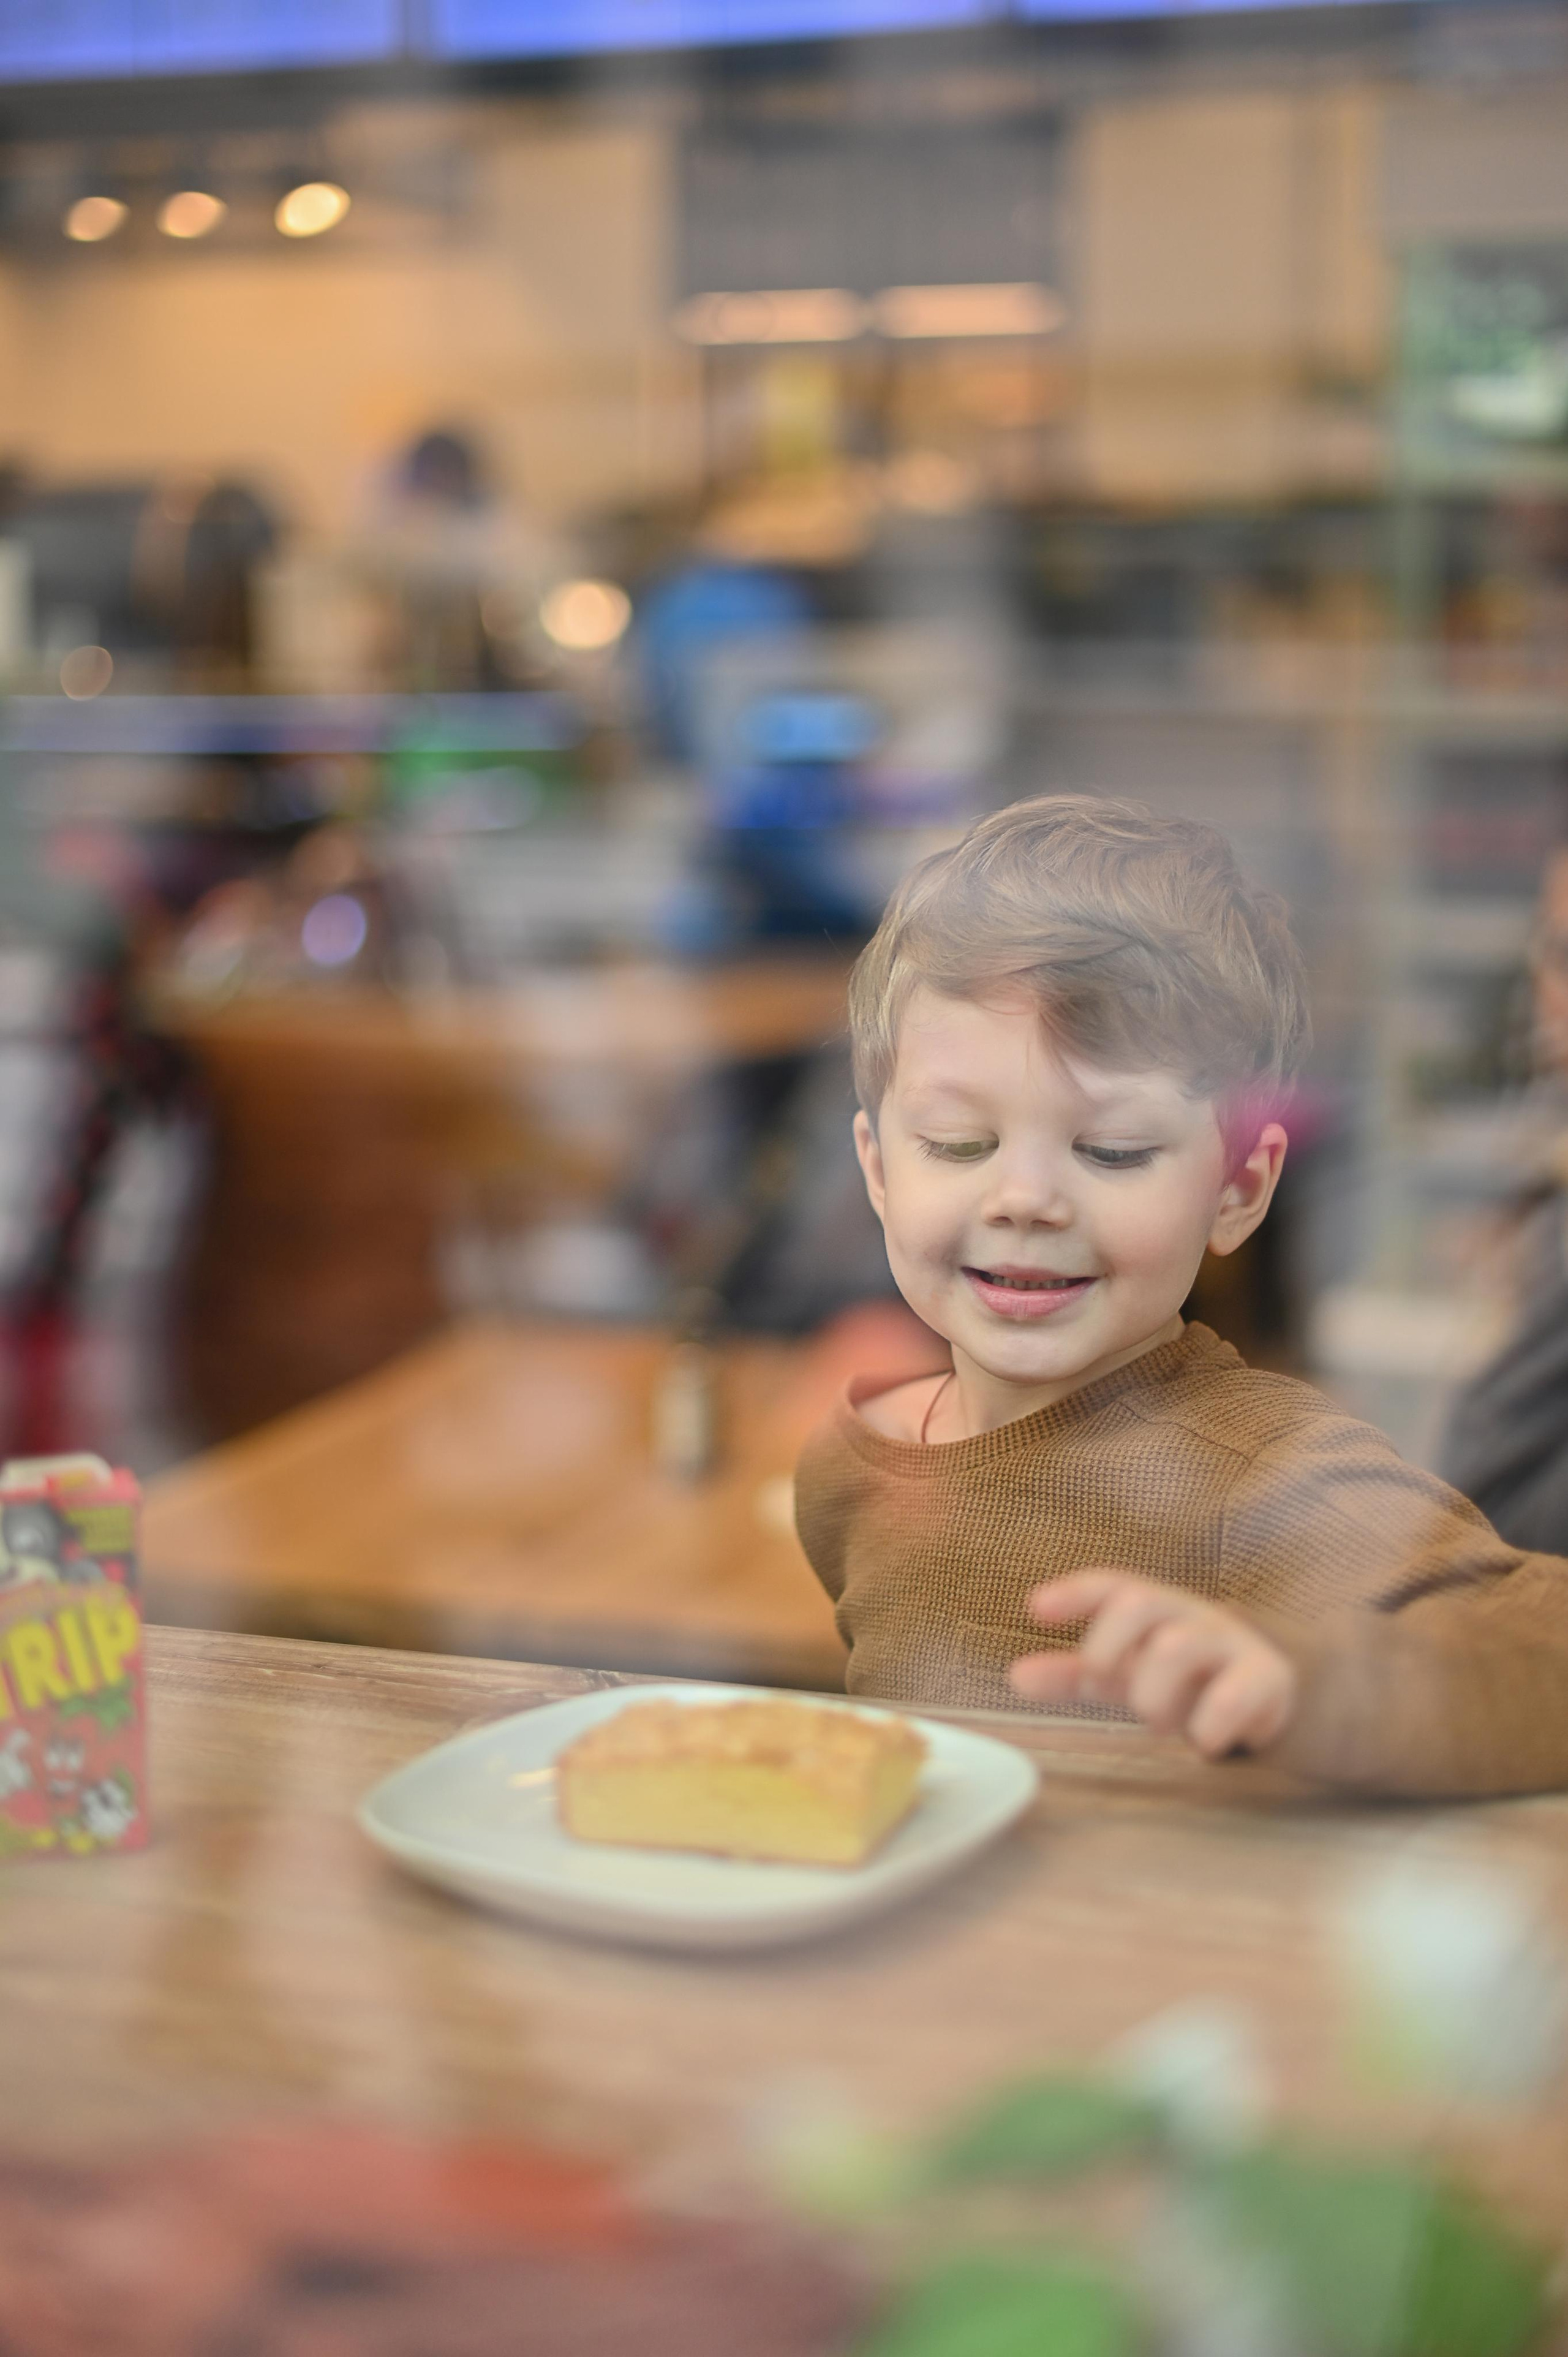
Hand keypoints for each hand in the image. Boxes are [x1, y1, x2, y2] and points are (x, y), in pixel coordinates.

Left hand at [1008, 1571, 1296, 1758]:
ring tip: (1159, 1724)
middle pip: (1139, 1603)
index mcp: (1157, 1610)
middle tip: (1108, 1688)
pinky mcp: (1270, 1679)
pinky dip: (1209, 1722)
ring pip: (1178, 1646)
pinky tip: (1203, 1743)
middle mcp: (1193, 1616)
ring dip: (1153, 1693)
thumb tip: (1016, 1676)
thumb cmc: (1190, 1682)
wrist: (1279, 1698)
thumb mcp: (1129, 1677)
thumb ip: (1074, 1676)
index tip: (1035, 1608)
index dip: (1075, 1592)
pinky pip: (1235, 1692)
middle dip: (1107, 1650)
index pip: (1114, 1584)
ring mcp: (1233, 1643)